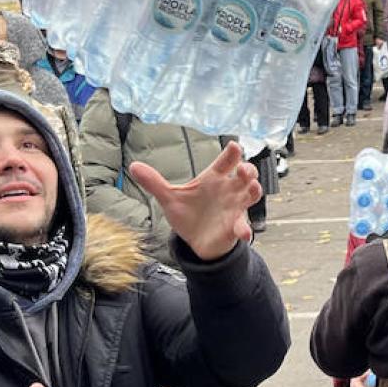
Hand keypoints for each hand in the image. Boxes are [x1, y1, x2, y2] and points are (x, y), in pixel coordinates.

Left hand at [127, 141, 262, 260]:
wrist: (196, 240)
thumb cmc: (188, 214)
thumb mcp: (170, 198)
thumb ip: (154, 182)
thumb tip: (133, 166)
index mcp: (214, 178)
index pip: (225, 162)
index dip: (231, 153)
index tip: (234, 146)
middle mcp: (228, 190)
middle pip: (245, 175)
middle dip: (248, 169)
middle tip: (243, 169)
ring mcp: (234, 208)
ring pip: (251, 195)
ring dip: (254, 191)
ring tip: (252, 189)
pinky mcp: (234, 227)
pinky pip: (243, 226)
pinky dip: (244, 229)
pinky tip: (242, 233)